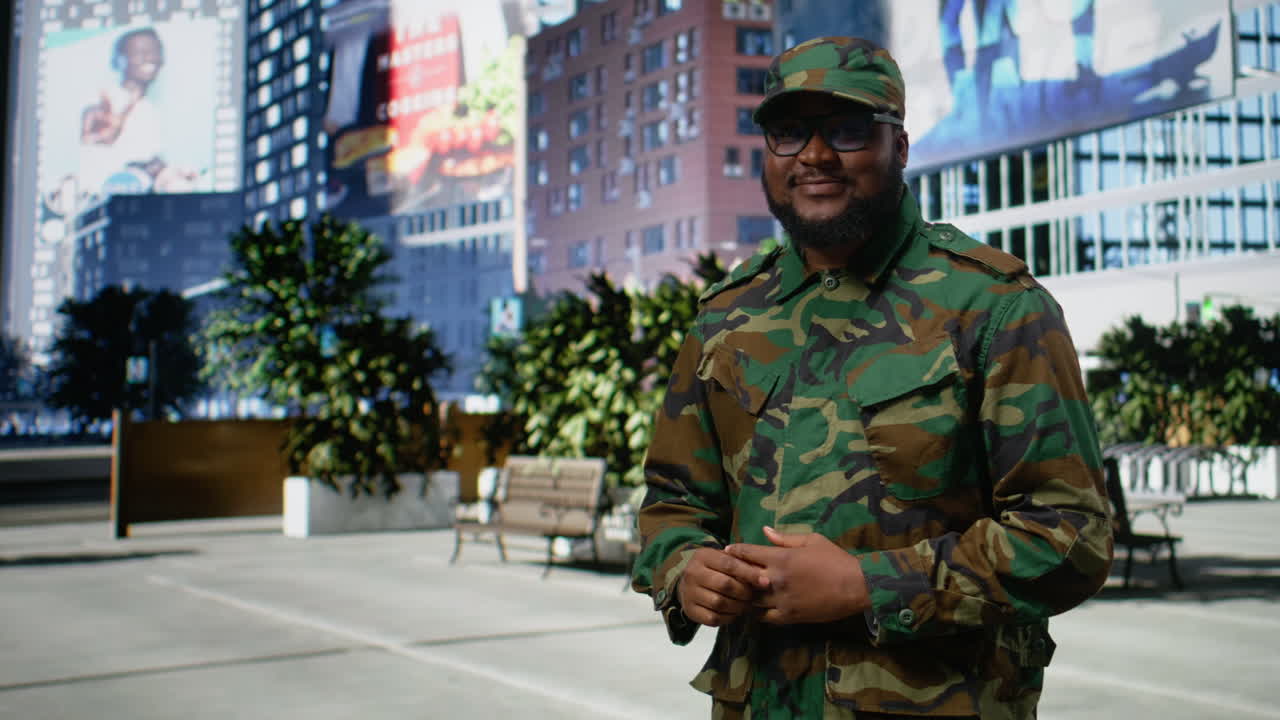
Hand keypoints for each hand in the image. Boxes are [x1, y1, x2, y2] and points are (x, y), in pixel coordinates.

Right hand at [676, 547, 759, 626]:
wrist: (688, 583)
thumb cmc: (714, 569)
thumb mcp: (723, 558)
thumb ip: (741, 563)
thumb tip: (763, 577)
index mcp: (703, 556)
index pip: (729, 564)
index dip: (749, 574)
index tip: (765, 582)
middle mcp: (692, 573)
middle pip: (724, 584)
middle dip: (744, 592)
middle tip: (753, 596)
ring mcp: (689, 593)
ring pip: (719, 603)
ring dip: (737, 606)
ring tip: (746, 605)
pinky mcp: (690, 611)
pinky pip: (713, 618)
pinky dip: (728, 618)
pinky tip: (734, 613)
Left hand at [725, 526, 869, 624]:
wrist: (856, 586)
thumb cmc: (835, 559)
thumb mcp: (812, 541)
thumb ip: (785, 538)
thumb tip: (765, 530)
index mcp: (780, 558)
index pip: (747, 553)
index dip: (735, 551)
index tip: (728, 551)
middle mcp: (776, 580)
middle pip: (744, 578)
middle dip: (736, 574)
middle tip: (730, 573)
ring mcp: (781, 600)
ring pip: (751, 600)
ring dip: (746, 596)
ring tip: (742, 593)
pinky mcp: (789, 616)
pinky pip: (765, 618)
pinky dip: (759, 613)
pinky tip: (759, 608)